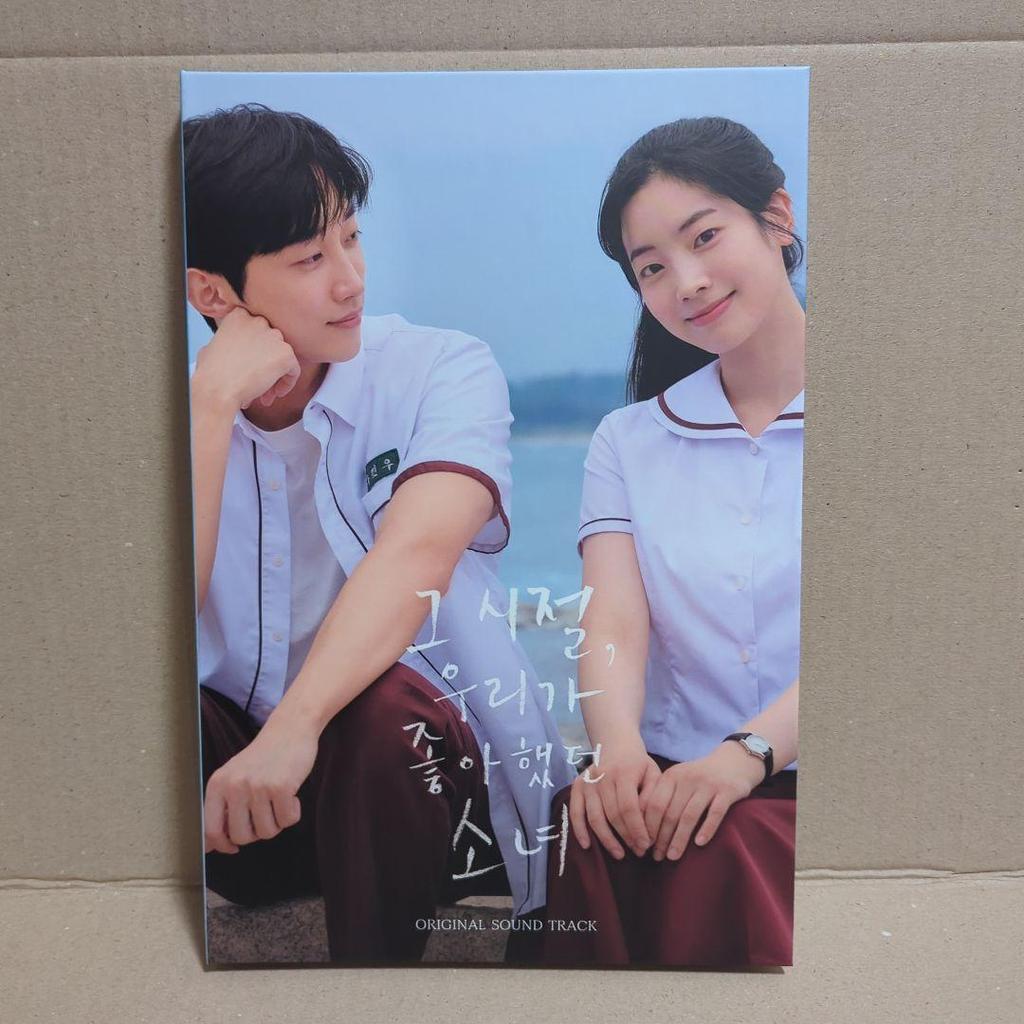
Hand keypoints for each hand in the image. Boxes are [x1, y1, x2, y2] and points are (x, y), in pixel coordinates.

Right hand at [192, 306, 300, 412]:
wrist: (218, 388)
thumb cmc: (211, 373)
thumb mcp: (212, 347)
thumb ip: (229, 341)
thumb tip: (234, 348)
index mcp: (239, 316)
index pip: (257, 332)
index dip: (255, 352)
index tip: (249, 366)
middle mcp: (258, 321)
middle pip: (270, 344)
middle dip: (265, 364)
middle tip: (258, 382)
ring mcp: (274, 336)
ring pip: (282, 357)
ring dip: (275, 376)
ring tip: (263, 394)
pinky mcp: (286, 353)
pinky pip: (294, 370)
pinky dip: (287, 383)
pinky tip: (275, 393)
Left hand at [203, 716, 318, 854]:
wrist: (290, 729)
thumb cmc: (264, 758)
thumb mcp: (235, 778)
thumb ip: (221, 810)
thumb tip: (210, 847)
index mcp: (217, 784)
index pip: (210, 830)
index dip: (223, 845)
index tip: (233, 847)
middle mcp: (234, 785)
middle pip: (241, 836)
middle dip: (256, 832)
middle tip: (264, 814)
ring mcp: (257, 786)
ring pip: (266, 832)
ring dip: (277, 823)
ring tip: (278, 802)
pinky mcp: (281, 787)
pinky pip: (288, 821)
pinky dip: (293, 813)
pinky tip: (292, 796)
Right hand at [568, 733, 660, 858]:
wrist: (616, 743)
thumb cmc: (638, 763)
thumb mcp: (653, 774)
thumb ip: (652, 797)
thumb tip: (649, 826)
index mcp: (624, 773)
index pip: (629, 807)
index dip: (637, 829)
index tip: (646, 846)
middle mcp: (602, 776)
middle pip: (612, 815)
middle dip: (626, 837)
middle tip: (638, 852)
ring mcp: (588, 781)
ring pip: (594, 817)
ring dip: (607, 839)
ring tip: (620, 854)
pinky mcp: (577, 785)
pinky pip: (575, 811)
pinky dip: (579, 830)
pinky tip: (587, 845)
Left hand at [642, 741, 764, 861]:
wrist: (733, 761)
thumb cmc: (699, 777)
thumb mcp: (678, 779)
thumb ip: (663, 797)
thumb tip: (643, 828)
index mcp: (671, 776)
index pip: (654, 804)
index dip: (648, 826)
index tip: (644, 844)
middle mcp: (687, 778)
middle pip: (670, 813)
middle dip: (661, 838)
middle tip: (657, 857)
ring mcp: (708, 784)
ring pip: (689, 816)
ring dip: (679, 839)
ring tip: (672, 857)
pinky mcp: (727, 791)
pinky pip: (715, 813)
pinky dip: (706, 829)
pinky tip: (699, 844)